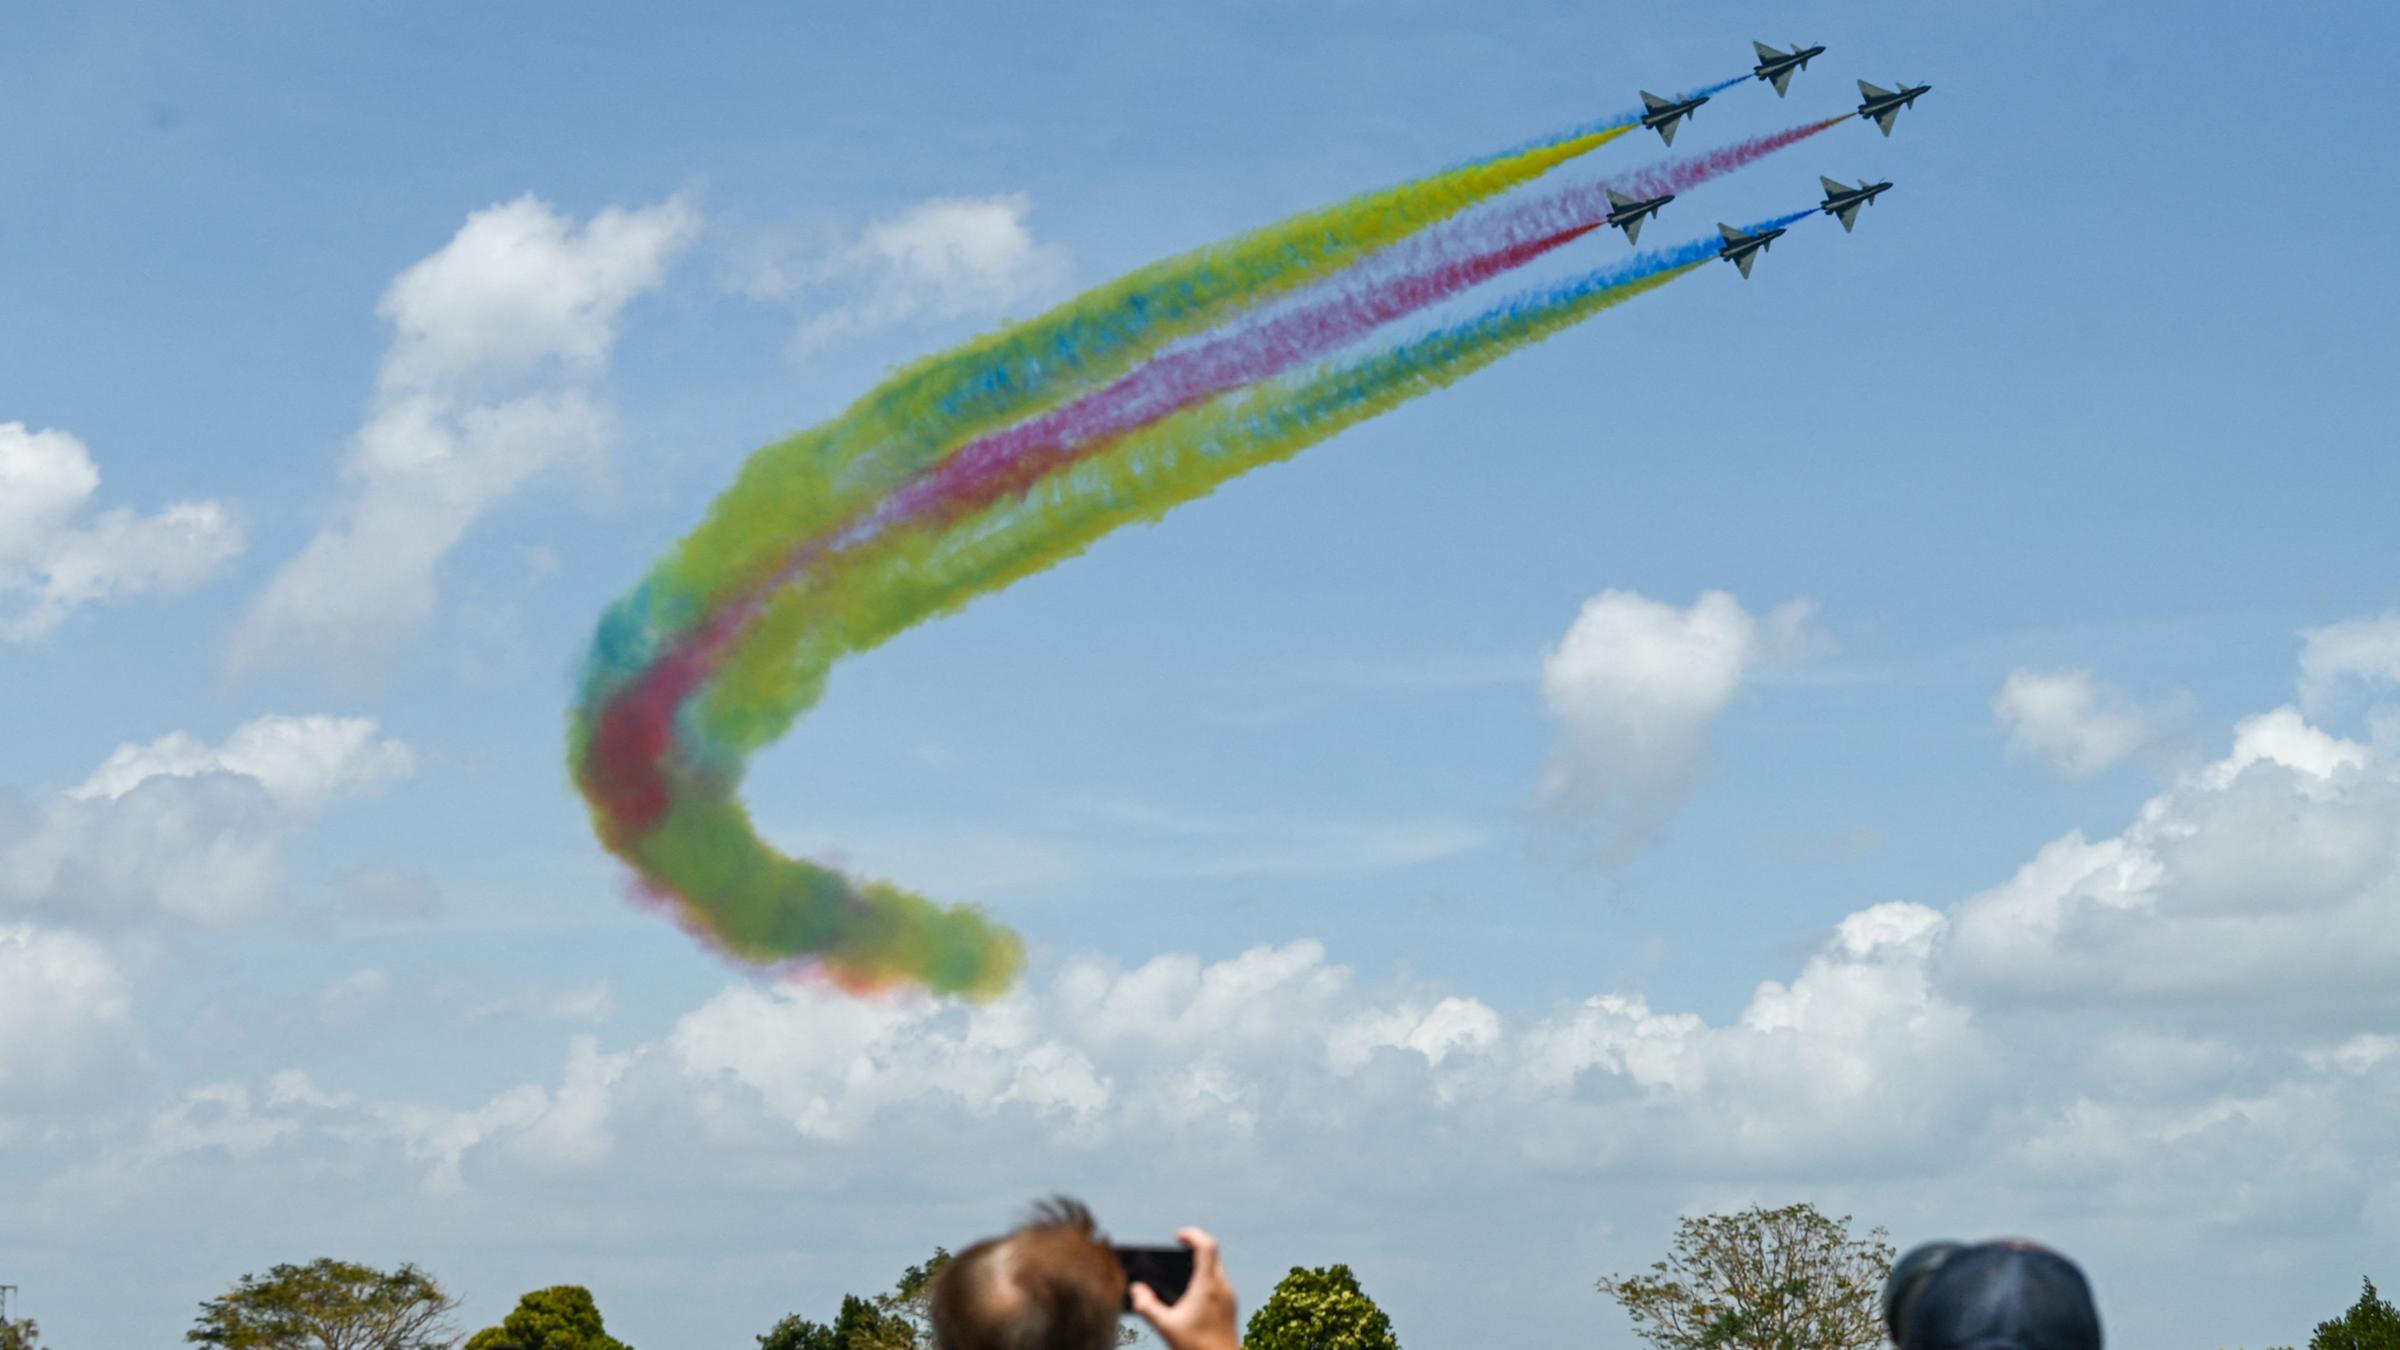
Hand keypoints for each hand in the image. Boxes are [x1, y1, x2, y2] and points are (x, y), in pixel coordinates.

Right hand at [1129, 1227, 1239, 1349]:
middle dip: (1195, 1245)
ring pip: (1218, 1267)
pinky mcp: (1231, 1306)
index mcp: (1207, 1286)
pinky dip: (1207, 1276)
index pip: (1206, 1246)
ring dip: (1202, 1261)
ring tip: (1183, 1268)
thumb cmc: (1196, 1348)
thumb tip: (1136, 1289)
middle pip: (1213, 1253)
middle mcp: (1222, 1287)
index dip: (1192, 1234)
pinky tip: (1193, 1291)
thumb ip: (1147, 1306)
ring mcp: (1229, 1296)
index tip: (1177, 1236)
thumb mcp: (1166, 1327)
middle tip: (1178, 1247)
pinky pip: (1220, 1281)